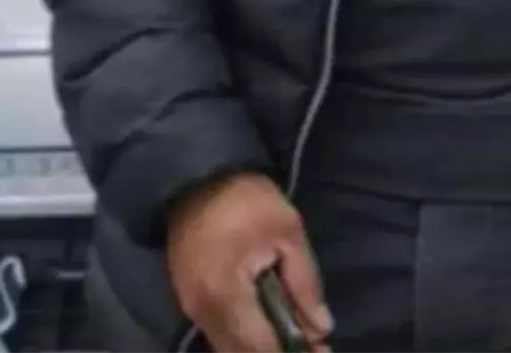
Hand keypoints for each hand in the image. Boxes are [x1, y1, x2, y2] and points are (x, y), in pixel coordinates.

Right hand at [166, 171, 332, 352]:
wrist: (197, 176)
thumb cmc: (246, 200)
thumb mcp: (288, 231)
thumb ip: (305, 283)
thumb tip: (321, 328)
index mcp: (226, 295)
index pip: (261, 348)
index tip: (323, 351)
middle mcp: (203, 312)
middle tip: (311, 346)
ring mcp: (191, 308)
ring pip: (227, 348)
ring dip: (259, 349)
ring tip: (293, 339)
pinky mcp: (187, 299)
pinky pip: (217, 333)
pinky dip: (242, 338)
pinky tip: (266, 326)